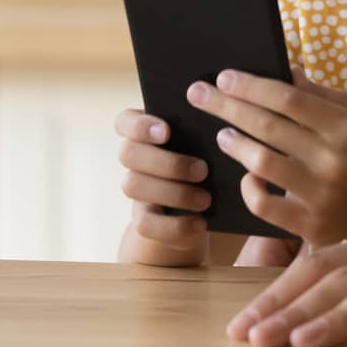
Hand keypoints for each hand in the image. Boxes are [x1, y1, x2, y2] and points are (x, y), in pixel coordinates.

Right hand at [112, 106, 210, 265]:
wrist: (206, 206)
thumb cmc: (211, 159)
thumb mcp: (211, 144)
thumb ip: (207, 131)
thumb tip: (221, 128)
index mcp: (146, 130)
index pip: (125, 121)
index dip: (140, 125)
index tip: (167, 131)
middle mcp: (134, 157)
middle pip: (128, 153)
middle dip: (167, 162)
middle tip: (203, 170)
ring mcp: (136, 188)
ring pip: (132, 186)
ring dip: (174, 193)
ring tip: (207, 199)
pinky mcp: (143, 218)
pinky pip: (144, 224)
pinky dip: (175, 225)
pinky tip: (201, 224)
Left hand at [188, 68, 346, 246]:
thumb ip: (320, 94)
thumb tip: (284, 72)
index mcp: (346, 128)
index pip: (289, 99)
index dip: (252, 86)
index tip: (224, 76)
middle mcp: (334, 161)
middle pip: (268, 126)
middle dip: (227, 106)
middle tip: (198, 93)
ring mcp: (322, 196)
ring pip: (262, 163)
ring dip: (235, 144)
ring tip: (222, 134)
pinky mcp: (311, 226)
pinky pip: (264, 205)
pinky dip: (248, 188)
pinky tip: (244, 176)